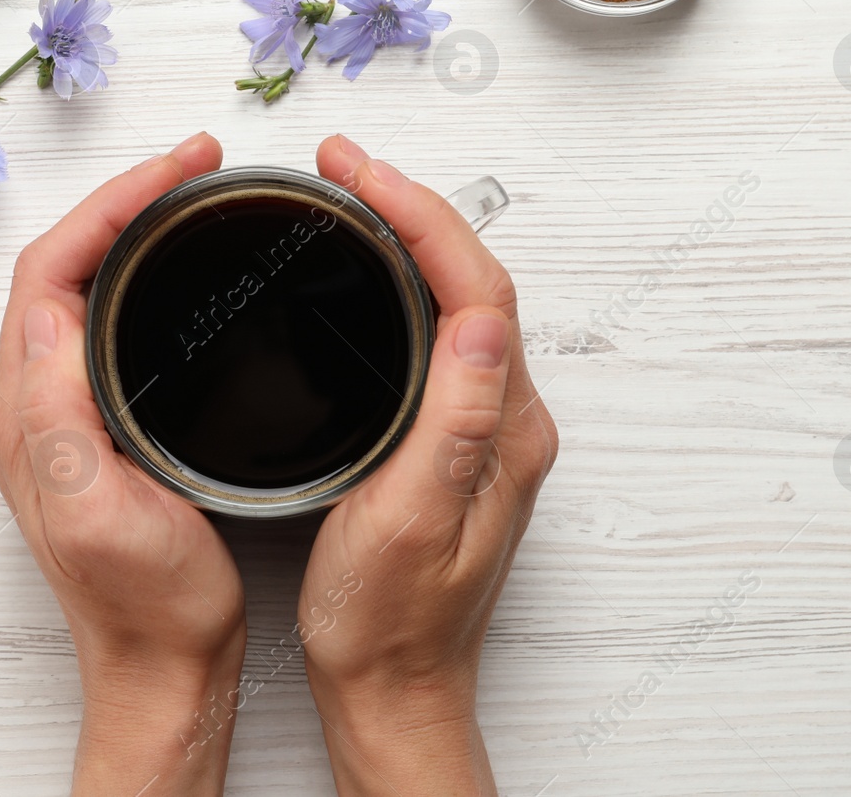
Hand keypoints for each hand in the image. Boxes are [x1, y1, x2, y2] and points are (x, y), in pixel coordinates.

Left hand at [0, 132, 246, 796]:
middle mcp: (32, 405)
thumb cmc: (145, 603)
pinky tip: (179, 269)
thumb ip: (58, 414)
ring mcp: (63, 415)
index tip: (178, 169)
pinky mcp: (99, 428)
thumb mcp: (98, 511)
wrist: (165, 665)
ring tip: (189, 194)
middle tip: (194, 163)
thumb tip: (44, 314)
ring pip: (84, 288)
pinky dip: (141, 276)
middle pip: (63, 265)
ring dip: (130, 229)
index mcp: (26, 413)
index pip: (51, 273)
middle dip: (124, 200)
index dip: (111, 207)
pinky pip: (106, 323)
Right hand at [296, 135, 558, 796]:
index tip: (357, 172)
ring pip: (459, 299)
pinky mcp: (457, 440)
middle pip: (474, 278)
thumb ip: (455, 424)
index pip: (476, 288)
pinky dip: (407, 283)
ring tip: (353, 193)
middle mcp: (508, 421)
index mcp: (503, 431)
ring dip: (412, 236)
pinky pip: (443, 333)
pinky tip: (370, 272)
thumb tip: (483, 324)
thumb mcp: (410, 522)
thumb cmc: (389, 621)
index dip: (419, 215)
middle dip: (413, 205)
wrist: (393, 686)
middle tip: (343, 164)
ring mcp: (485, 429)